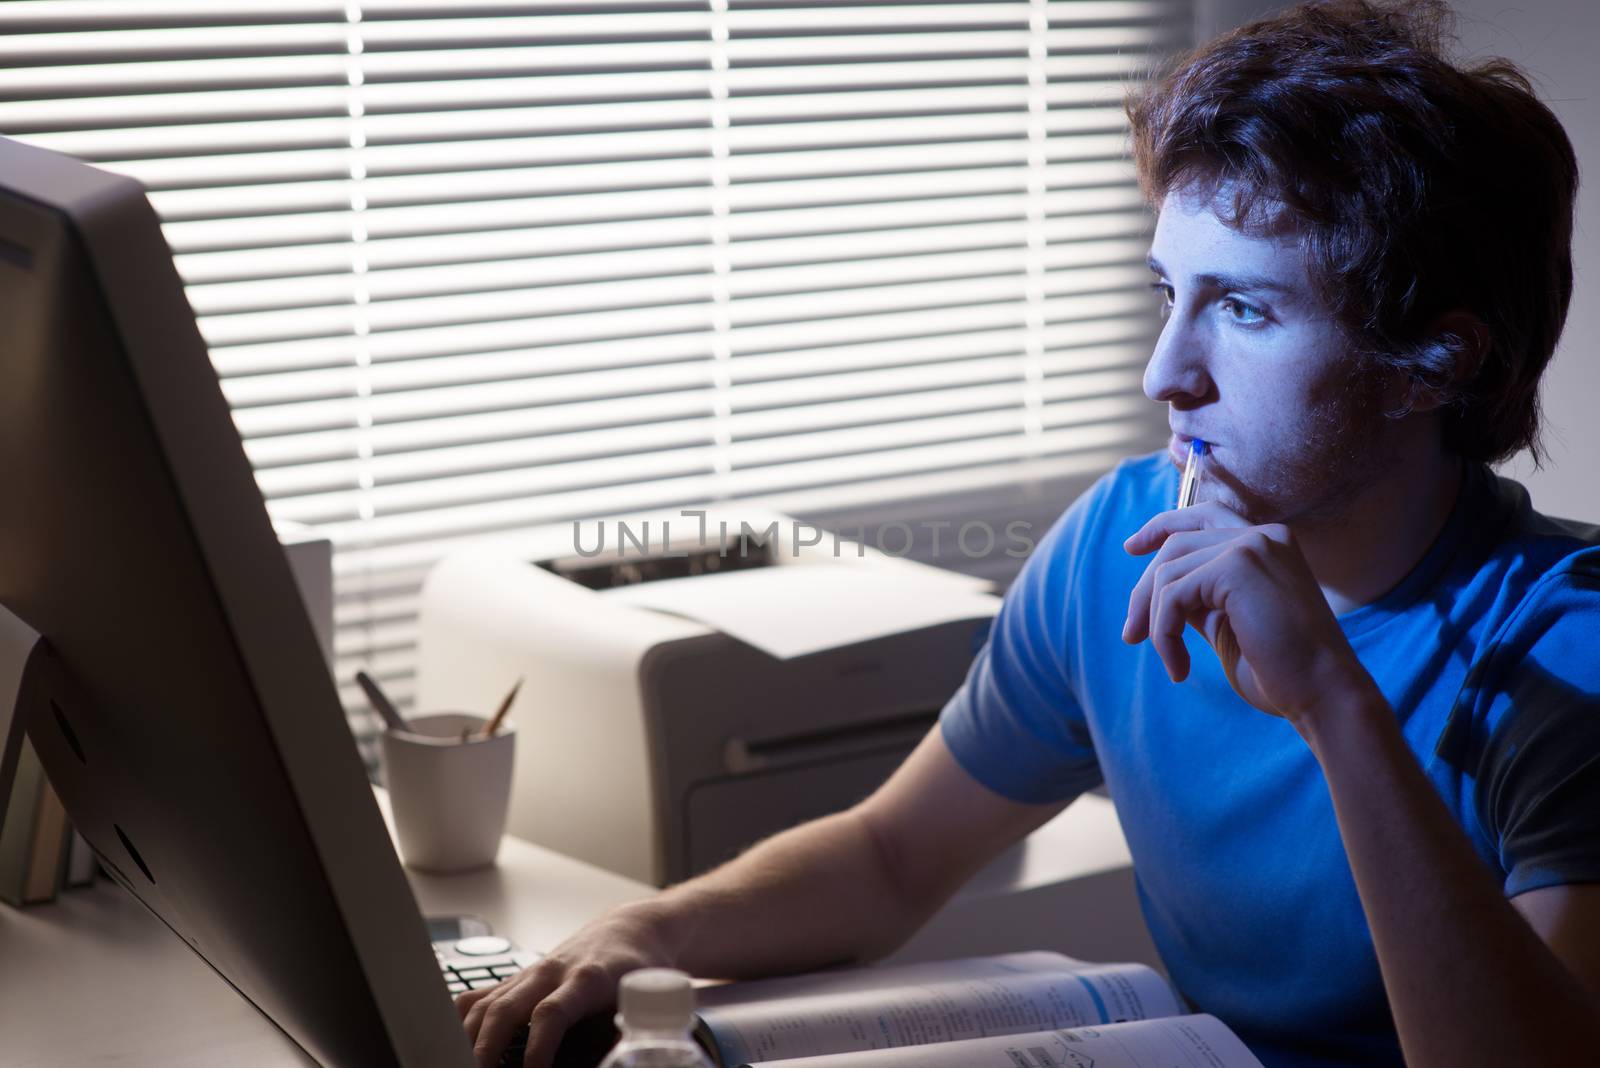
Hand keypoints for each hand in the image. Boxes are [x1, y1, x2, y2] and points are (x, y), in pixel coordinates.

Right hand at [457, 905, 672, 1067]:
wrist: (630, 931)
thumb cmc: (636, 969)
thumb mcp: (641, 1002)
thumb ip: (625, 1037)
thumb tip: (614, 1063)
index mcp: (586, 979)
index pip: (551, 1013)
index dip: (539, 1047)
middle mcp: (552, 972)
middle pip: (506, 1007)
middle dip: (486, 1046)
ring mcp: (531, 973)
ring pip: (486, 1001)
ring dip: (468, 1037)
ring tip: (460, 1064)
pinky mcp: (519, 977)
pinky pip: (480, 994)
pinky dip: (462, 1018)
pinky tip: (454, 1040)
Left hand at [1120, 500, 1373, 726]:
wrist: (1323, 695)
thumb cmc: (1281, 671)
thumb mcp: (1228, 623)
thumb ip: (1199, 597)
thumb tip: (1152, 589)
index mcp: (1269, 543)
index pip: (1203, 516)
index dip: (1163, 526)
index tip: (1131, 548)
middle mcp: (1264, 535)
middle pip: (1176, 545)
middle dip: (1144, 591)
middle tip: (1130, 635)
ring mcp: (1252, 545)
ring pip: (1168, 572)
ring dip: (1155, 621)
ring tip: (1170, 662)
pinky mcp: (1238, 566)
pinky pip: (1173, 595)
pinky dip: (1163, 632)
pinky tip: (1177, 667)